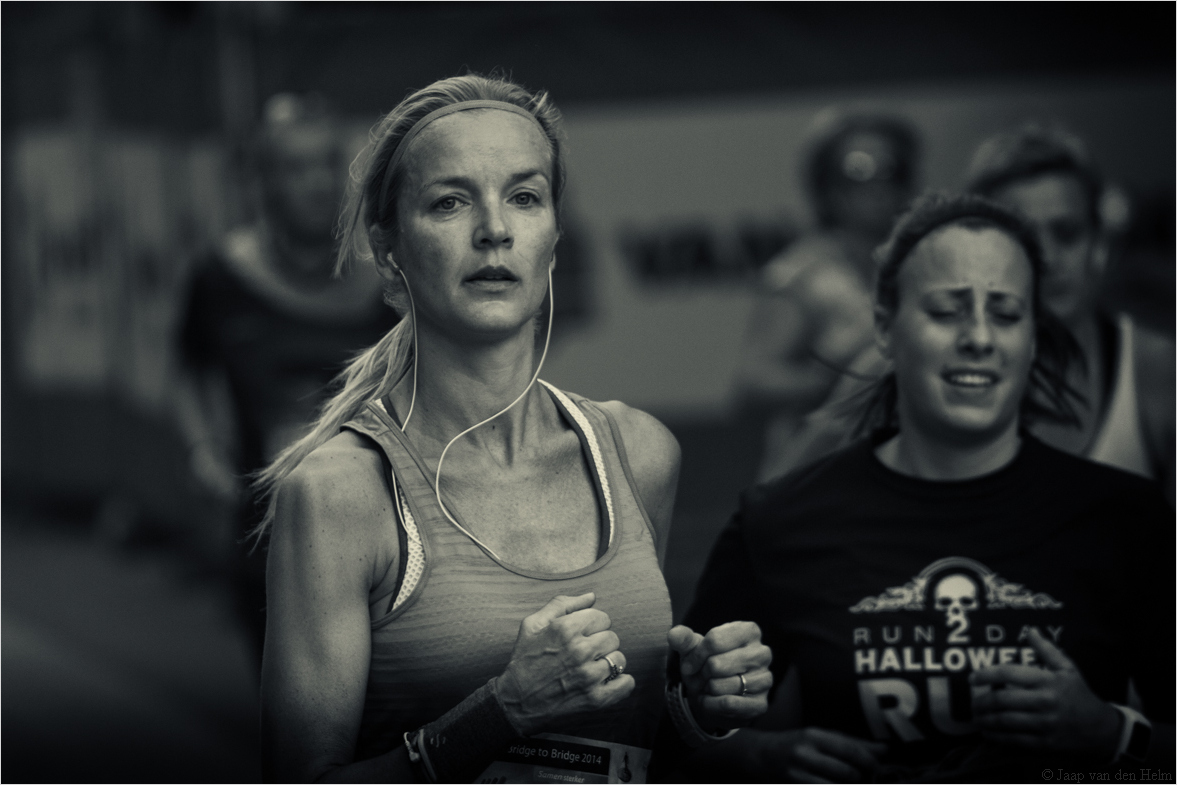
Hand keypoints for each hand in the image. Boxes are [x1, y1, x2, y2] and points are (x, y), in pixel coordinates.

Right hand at [496, 593, 634, 735]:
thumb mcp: (533, 624)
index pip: (602, 617)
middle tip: (587, 653)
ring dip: (609, 663)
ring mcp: (588, 676)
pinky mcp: (595, 699)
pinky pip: (626, 684)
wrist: (517, 701)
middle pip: (613, 637)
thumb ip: (562, 605)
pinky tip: (607, 682)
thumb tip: (591, 596)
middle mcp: (579, 651)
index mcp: (565, 629)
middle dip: (601, 643)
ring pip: (619, 659)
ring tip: (593, 667)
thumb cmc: (524, 660)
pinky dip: (621, 683)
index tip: (584, 635)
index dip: (593, 625)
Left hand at [668, 622, 771, 729]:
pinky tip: (710, 700)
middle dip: (701, 673)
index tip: (690, 664)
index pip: (714, 640)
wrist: (714, 692)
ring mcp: (765, 679)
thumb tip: (674, 635)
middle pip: (716, 664)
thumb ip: (684, 638)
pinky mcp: (761, 703)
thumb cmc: (706, 663)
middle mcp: (762, 653)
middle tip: (702, 676)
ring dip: (706, 689)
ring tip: (708, 686)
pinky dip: (710, 705)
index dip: (696, 655)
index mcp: (749, 631)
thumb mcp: (693, 648)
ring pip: (720, 686)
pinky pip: (728, 704)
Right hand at [759, 727, 886, 782]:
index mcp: (813, 736)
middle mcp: (804, 754)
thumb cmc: (796, 744)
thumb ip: (852, 743)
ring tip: (853, 782)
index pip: (850, 750)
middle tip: (867, 780)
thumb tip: (884, 750)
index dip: (870, 762)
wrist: (761, 757)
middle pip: (847, 773)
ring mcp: (797, 776)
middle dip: (862, 780)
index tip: (879, 768)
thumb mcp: (820, 737)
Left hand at [970, 628, 1121, 758]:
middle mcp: (1044, 702)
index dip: (986, 674)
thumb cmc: (1079, 694)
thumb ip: (1047, 649)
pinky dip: (996, 736)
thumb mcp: (1067, 669)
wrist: (1101, 729)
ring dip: (984, 720)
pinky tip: (987, 732)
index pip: (1009, 673)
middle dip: (981, 701)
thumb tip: (1030, 630)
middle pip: (1002, 700)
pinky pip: (1014, 740)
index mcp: (1047, 680)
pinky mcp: (1044, 743)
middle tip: (972, 702)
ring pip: (1005, 721)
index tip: (972, 678)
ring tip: (976, 716)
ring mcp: (1044, 724)